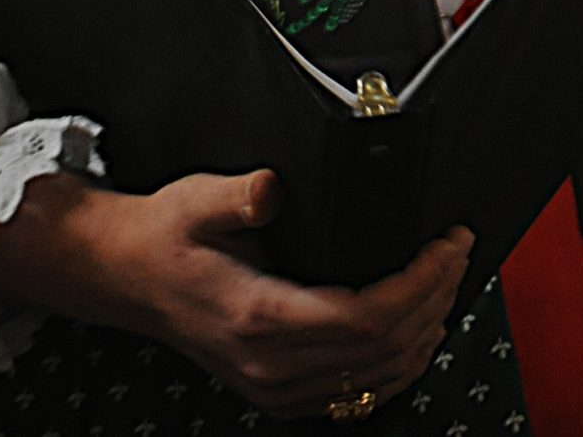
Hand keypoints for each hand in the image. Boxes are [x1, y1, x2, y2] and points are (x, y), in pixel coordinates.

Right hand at [0, 170, 471, 417]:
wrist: (124, 276)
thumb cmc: (165, 236)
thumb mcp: (196, 200)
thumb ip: (238, 196)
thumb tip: (272, 188)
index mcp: (258, 317)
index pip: (367, 317)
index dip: (421, 283)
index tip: (447, 244)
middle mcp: (271, 363)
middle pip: (385, 349)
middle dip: (436, 297)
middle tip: (458, 251)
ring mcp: (275, 385)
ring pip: (378, 378)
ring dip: (427, 330)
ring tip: (448, 281)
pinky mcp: (279, 390)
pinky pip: (358, 393)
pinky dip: (400, 362)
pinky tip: (418, 328)